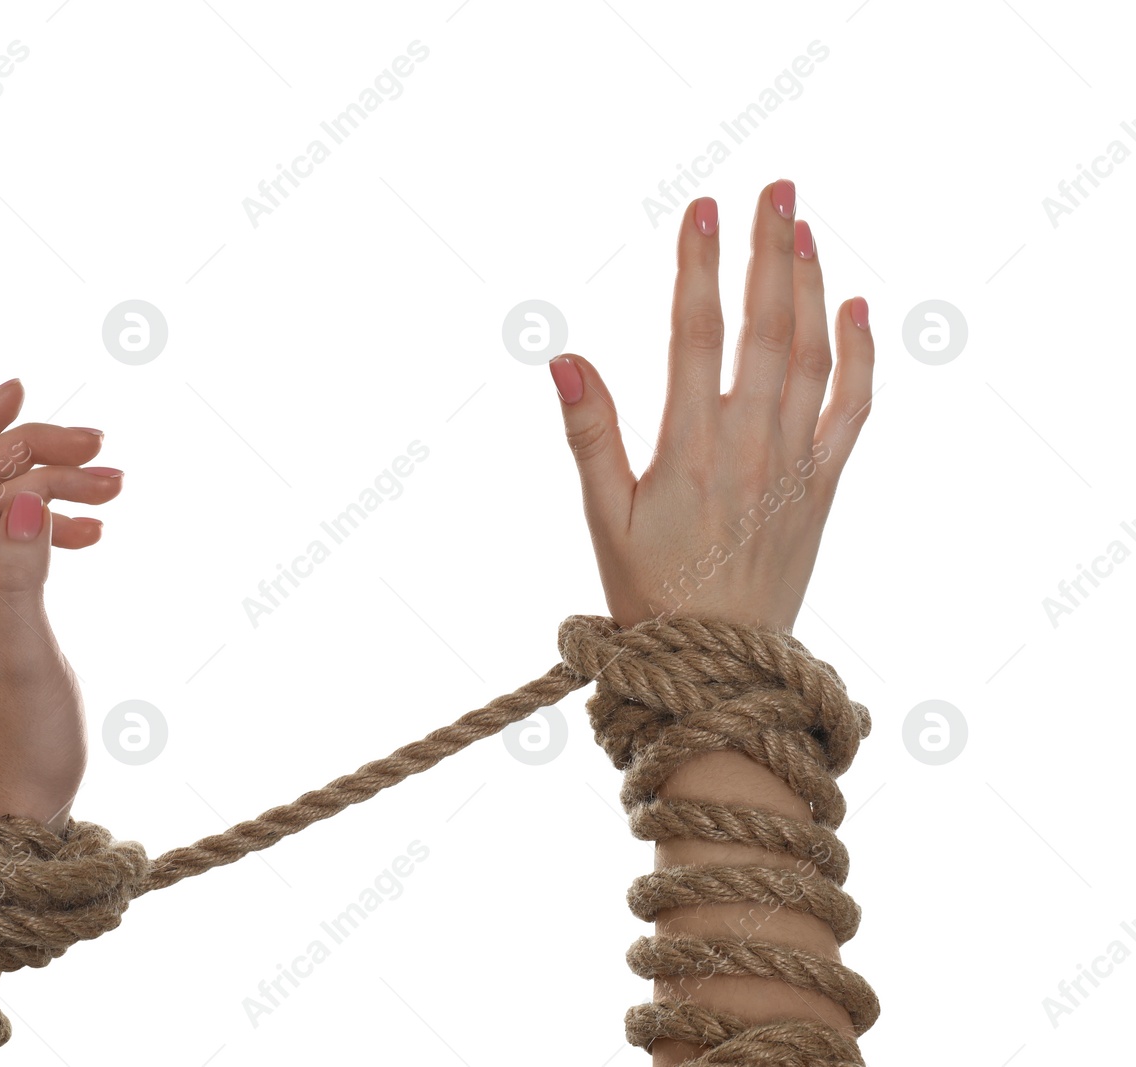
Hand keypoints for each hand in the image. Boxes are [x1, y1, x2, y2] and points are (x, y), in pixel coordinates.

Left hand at [0, 379, 121, 830]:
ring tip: (118, 485)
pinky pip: (23, 548)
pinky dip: (58, 525)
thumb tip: (22, 497)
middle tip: (103, 446)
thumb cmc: (19, 747)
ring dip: (56, 487)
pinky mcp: (3, 619)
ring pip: (6, 513)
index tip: (20, 388)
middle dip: (35, 451)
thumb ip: (23, 576)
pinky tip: (99, 530)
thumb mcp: (25, 658)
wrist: (15, 814)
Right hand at [549, 180, 872, 631]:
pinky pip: (852, 408)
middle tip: (775, 188)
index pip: (696, 335)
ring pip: (814, 354)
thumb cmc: (650, 591)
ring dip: (811, 286)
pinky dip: (860, 355)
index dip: (699, 266)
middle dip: (770, 251)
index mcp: (690, 449)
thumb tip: (563, 357)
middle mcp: (750, 445)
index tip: (702, 208)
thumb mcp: (604, 518)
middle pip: (767, 326)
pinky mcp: (823, 485)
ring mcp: (795, 463)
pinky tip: (856, 307)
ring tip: (802, 227)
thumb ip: (589, 434)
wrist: (722, 666)